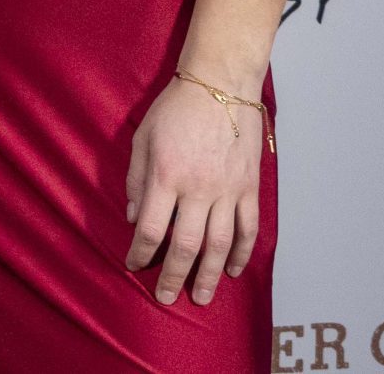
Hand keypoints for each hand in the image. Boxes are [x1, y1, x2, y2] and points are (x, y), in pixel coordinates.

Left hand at [123, 73, 262, 305]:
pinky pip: (248, 228)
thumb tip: (135, 218)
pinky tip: (235, 270)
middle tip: (166, 298)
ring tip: (201, 297)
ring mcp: (227, 190)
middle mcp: (198, 188)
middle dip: (173, 276)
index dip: (140, 253)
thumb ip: (137, 179)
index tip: (134, 265)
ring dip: (209, 275)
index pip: (152, 228)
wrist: (220, 84)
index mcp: (167, 175)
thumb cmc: (176, 108)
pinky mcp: (249, 187)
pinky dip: (243, 253)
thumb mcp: (143, 138)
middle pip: (185, 245)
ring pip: (220, 245)